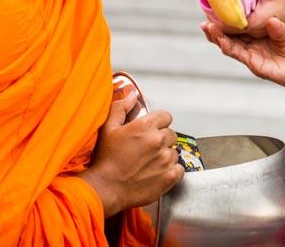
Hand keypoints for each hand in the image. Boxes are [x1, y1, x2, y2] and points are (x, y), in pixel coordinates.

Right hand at [77, 92, 183, 216]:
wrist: (105, 189)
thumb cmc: (105, 160)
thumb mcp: (108, 128)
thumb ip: (121, 108)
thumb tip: (132, 96)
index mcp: (146, 127)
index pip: (166, 116)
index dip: (158, 123)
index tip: (151, 130)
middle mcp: (159, 141)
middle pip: (171, 134)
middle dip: (161, 139)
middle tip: (146, 149)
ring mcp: (166, 159)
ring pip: (174, 151)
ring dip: (165, 155)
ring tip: (148, 163)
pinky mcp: (170, 176)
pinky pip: (179, 168)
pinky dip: (171, 171)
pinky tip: (156, 173)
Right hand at [202, 17, 284, 93]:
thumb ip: (278, 27)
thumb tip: (270, 20)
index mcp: (257, 33)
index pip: (239, 23)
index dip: (229, 15)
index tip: (218, 4)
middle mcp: (250, 43)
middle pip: (229, 33)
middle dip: (216, 26)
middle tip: (205, 16)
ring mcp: (250, 54)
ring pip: (229, 44)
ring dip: (217, 36)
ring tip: (207, 26)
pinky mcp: (252, 63)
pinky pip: (238, 54)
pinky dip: (228, 47)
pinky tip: (221, 40)